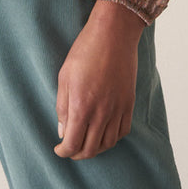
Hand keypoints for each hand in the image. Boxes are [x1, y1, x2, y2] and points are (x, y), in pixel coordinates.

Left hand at [54, 0, 144, 159]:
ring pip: (108, 144)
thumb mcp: (64, 76)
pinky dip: (112, 138)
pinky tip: (104, 132)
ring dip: (95, 148)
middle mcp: (101, 113)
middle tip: (70, 148)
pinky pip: (123, 131)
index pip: (72, 144)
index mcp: (81, 106)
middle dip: (77, 153)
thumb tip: (63, 131)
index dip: (64, 152)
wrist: (113, 35)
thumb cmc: (85, 51)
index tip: (59, 149)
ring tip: (86, 143)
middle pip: (90, 149)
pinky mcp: (129, 103)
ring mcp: (118, 109)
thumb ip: (62, 107)